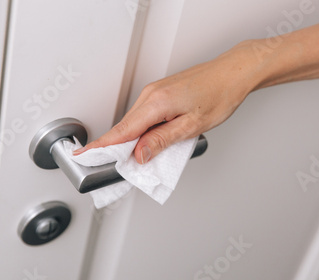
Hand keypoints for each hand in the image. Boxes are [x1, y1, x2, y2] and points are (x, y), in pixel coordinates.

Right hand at [73, 42, 259, 163]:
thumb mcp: (192, 126)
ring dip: (133, 140)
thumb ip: (162, 140)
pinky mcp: (161, 94)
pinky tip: (150, 141)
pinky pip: (144, 116)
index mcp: (156, 103)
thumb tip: (140, 154)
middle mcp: (151, 95)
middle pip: (125, 127)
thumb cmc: (219, 95)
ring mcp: (155, 92)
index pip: (122, 130)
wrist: (233, 73)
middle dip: (116, 148)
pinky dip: (143, 130)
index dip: (102, 146)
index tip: (84, 155)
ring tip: (137, 159)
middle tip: (112, 167)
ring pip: (135, 122)